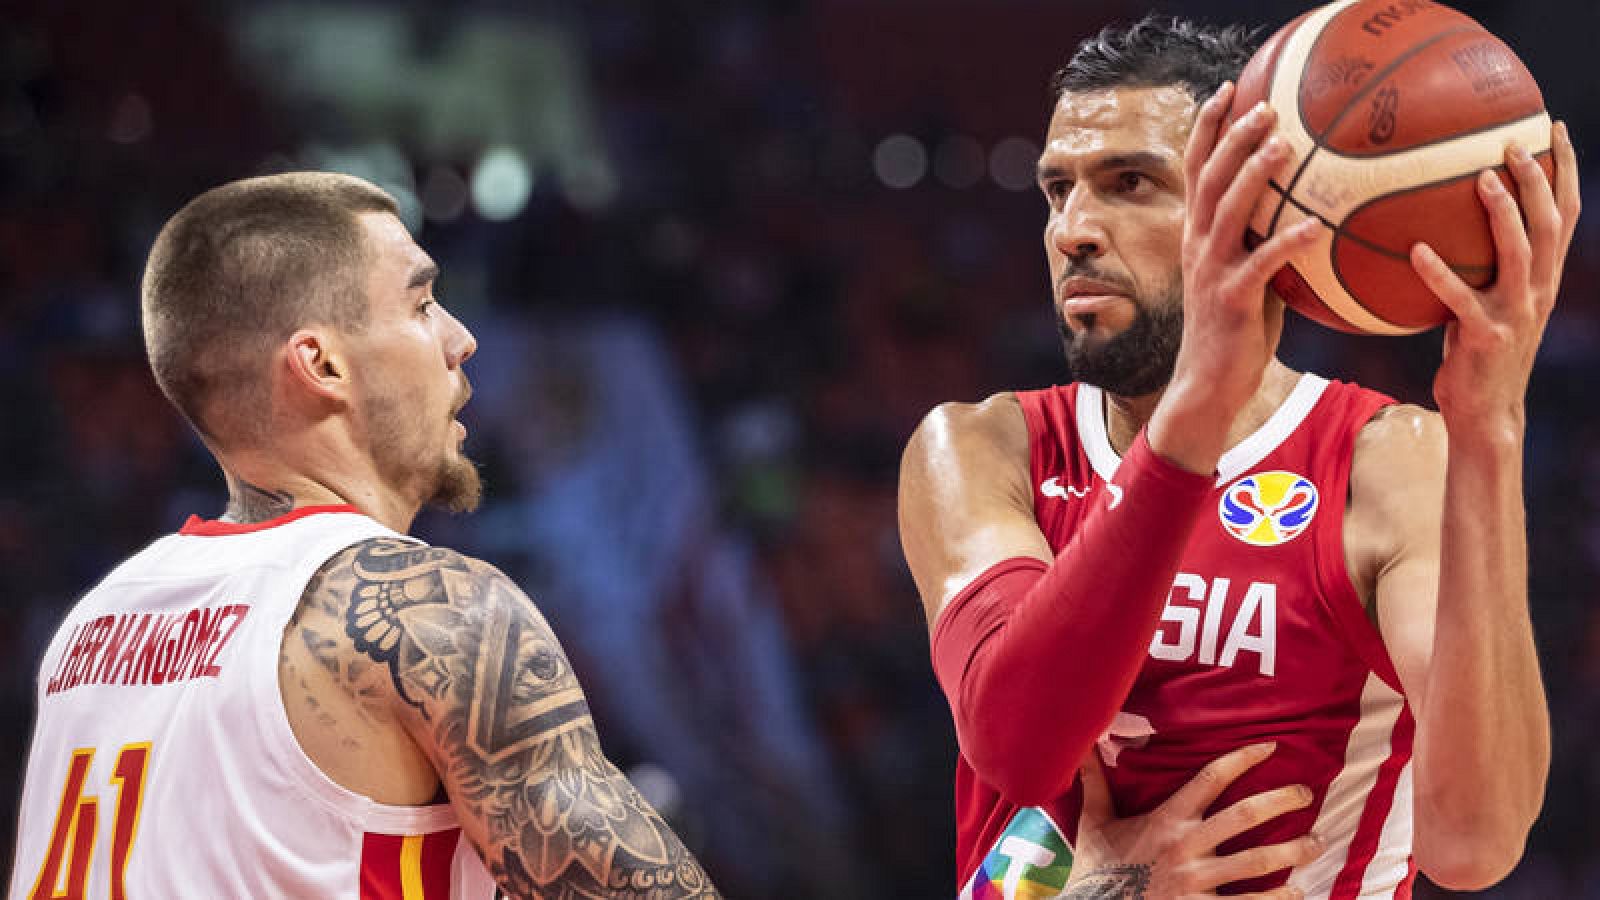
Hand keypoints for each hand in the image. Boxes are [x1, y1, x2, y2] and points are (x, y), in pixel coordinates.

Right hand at [1063, 742, 1320, 898]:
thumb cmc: (1096, 868)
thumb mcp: (1094, 822)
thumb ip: (1095, 783)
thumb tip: (1082, 746)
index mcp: (1166, 820)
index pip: (1209, 779)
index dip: (1241, 760)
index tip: (1269, 747)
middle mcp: (1187, 846)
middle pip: (1245, 816)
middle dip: (1281, 801)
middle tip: (1305, 793)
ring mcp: (1197, 881)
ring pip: (1256, 861)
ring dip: (1292, 850)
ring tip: (1317, 842)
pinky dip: (1276, 899)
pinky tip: (1298, 892)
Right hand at [1151, 84, 1319, 472]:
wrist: (1206, 385)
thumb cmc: (1234, 332)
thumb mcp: (1245, 277)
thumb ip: (1263, 243)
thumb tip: (1310, 211)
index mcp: (1197, 236)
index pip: (1195, 170)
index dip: (1208, 129)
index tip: (1227, 90)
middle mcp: (1197, 246)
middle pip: (1209, 178)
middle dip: (1233, 137)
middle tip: (1265, 106)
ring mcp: (1211, 272)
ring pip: (1228, 211)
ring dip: (1254, 175)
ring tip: (1282, 145)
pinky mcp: (1232, 301)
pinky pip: (1261, 265)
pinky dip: (1286, 242)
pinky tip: (1313, 225)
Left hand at [1414, 122, 1580, 429]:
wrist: (1486, 413)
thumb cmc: (1475, 354)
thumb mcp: (1484, 304)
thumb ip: (1476, 269)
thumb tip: (1435, 225)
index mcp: (1544, 278)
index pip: (1565, 212)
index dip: (1564, 169)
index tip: (1553, 127)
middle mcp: (1540, 290)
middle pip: (1550, 223)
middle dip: (1538, 178)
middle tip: (1513, 141)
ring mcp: (1517, 313)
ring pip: (1520, 252)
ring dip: (1502, 213)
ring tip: (1481, 178)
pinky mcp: (1486, 337)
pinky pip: (1461, 299)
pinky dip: (1439, 273)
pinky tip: (1416, 250)